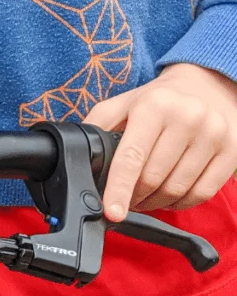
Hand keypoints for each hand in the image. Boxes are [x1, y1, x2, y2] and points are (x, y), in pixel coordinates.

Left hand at [86, 63, 236, 220]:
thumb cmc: (159, 100)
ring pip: (176, 190)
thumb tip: (75, 157)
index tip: (112, 212)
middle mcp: (188, 117)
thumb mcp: (123, 104)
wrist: (209, 84)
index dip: (119, 190)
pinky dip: (180, 203)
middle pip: (152, 180)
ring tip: (146, 195)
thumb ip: (96, 127)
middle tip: (125, 197)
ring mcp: (214, 134)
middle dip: (133, 196)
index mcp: (154, 106)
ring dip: (155, 203)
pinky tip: (170, 195)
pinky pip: (202, 194)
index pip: (132, 158)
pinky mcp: (232, 150)